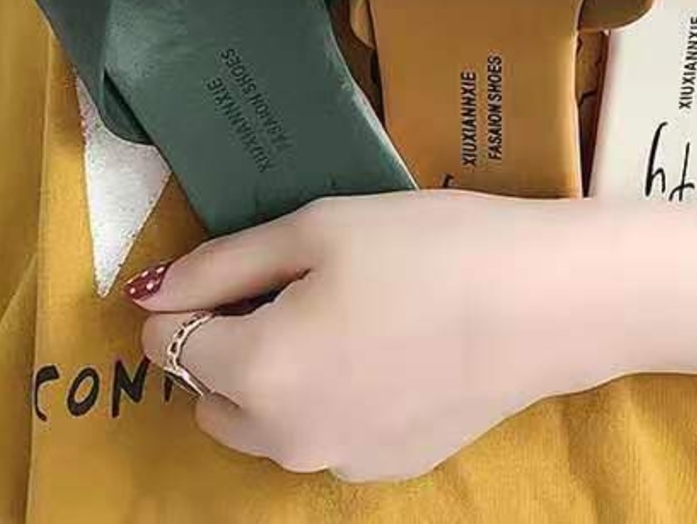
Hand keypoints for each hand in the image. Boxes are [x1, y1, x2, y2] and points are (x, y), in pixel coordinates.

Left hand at [131, 191, 613, 482]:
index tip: (251, 264)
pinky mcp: (386, 469)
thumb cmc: (431, 247)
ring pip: (266, 424)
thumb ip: (223, 263)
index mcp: (256, 373)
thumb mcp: (320, 227)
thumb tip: (151, 293)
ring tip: (353, 317)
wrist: (545, 302)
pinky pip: (326, 435)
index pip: (170, 339)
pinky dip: (334, 399)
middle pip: (211, 393)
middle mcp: (283, 440)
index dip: (199, 293)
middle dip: (233, 343)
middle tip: (305, 285)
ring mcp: (338, 464)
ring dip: (278, 377)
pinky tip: (394, 351)